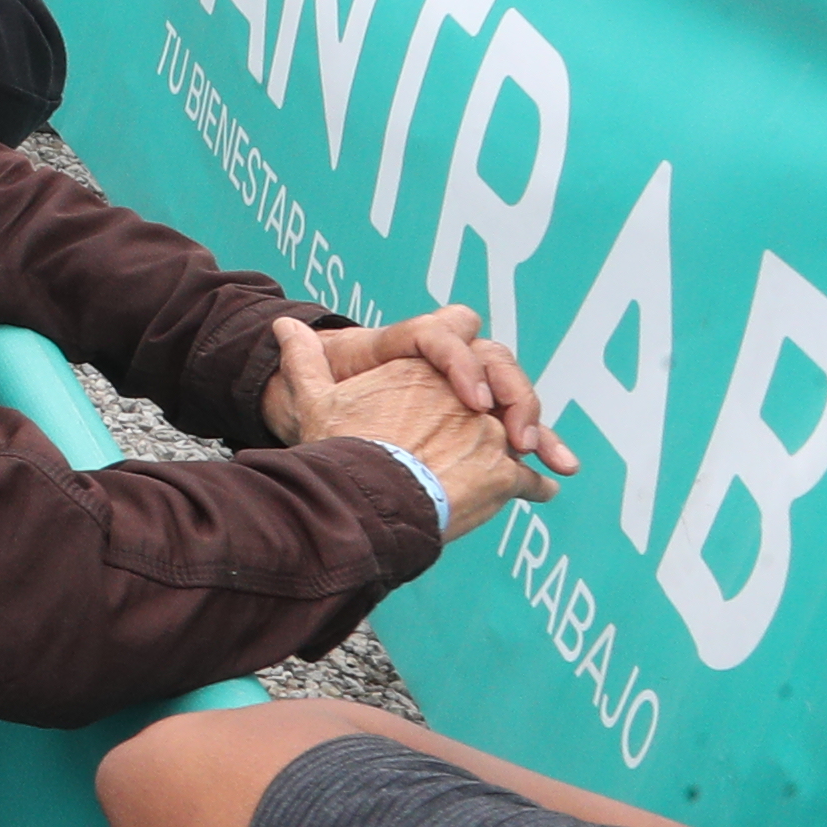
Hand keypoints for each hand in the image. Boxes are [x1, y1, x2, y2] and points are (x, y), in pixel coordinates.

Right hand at [270, 316, 563, 532]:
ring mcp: (490, 434)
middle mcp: (465, 395)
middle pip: (500, 387)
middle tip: (511, 429)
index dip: (468, 349)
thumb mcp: (314, 402)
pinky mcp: (505, 474)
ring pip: (524, 433)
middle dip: (511, 404)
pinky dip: (535, 487)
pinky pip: (532, 481)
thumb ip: (304, 363)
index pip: (459, 330)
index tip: (468, 369)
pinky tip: (537, 492)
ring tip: (542, 464)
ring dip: (533, 447)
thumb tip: (283, 327)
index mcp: (424, 371)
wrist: (369, 499)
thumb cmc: (342, 450)